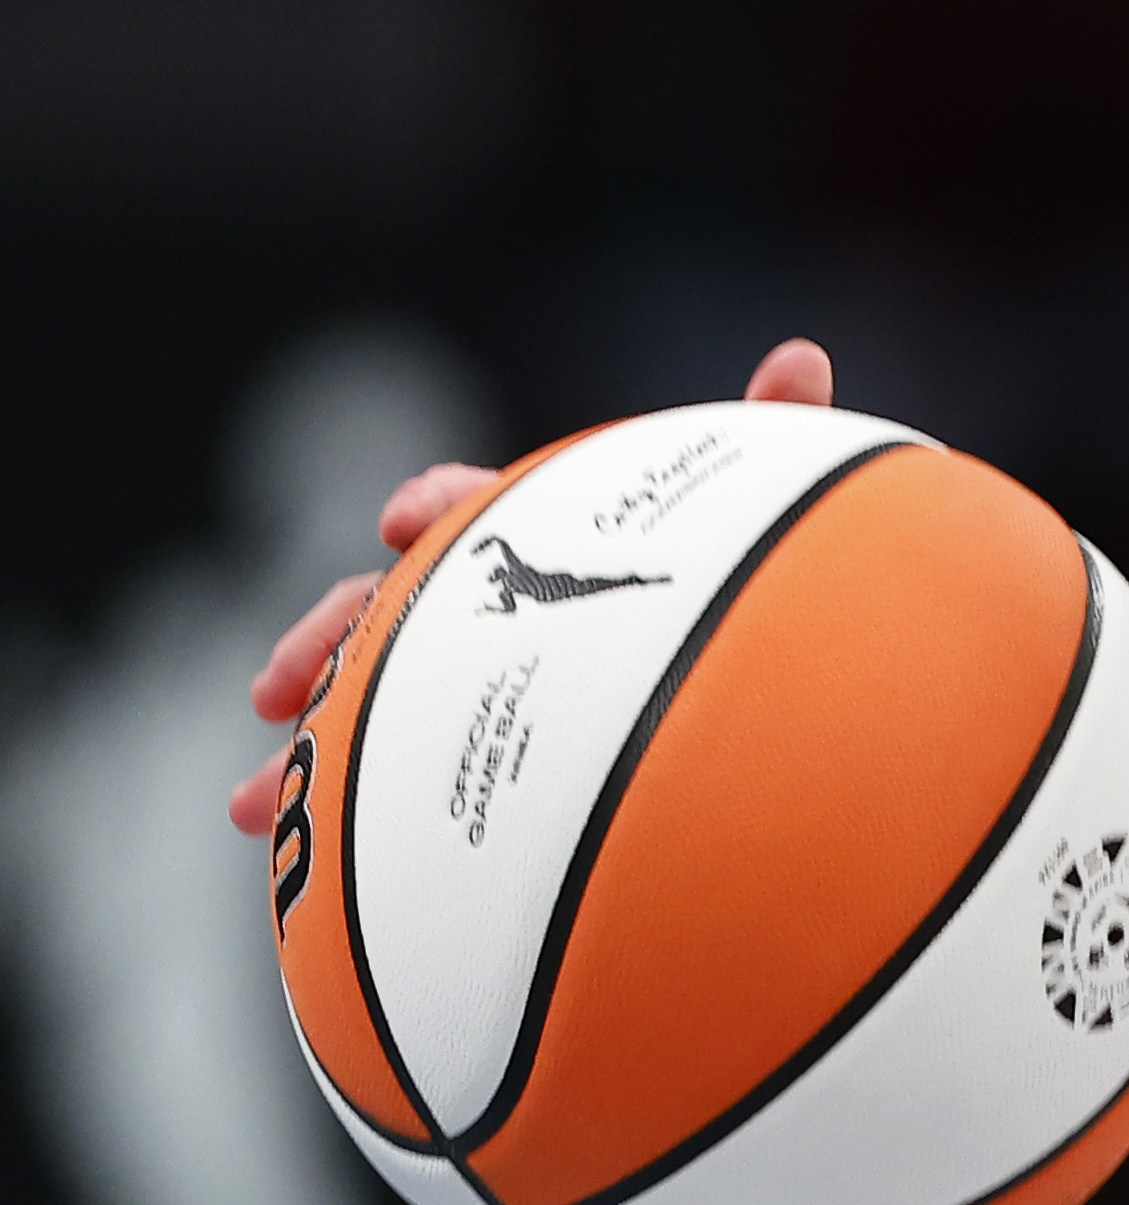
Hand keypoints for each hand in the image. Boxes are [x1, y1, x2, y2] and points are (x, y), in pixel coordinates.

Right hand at [226, 339, 832, 836]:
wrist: (788, 707)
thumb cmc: (773, 591)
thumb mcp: (770, 516)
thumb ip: (778, 439)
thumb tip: (801, 355)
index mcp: (554, 536)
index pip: (480, 502)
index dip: (440, 505)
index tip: (405, 520)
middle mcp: (505, 608)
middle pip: (392, 607)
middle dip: (327, 637)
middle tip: (280, 679)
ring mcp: (488, 682)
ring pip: (374, 704)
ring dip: (308, 746)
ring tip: (251, 802)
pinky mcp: (489, 754)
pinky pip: (396, 777)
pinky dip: (336, 809)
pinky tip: (287, 849)